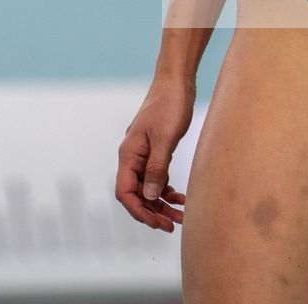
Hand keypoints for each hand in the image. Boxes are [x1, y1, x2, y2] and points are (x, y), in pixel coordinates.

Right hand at [115, 77, 192, 232]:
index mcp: (129, 154)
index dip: (139, 211)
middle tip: (173, 226)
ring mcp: (144, 154)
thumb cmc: (169, 105)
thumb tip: (149, 196)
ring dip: (162, 204)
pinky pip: (157, 178)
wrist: (176, 81)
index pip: (125, 192)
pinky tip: (181, 198)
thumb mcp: (165, 138)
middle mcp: (133, 157)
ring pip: (148, 188)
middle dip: (152, 212)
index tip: (158, 223)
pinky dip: (167, 190)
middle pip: (136, 194)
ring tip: (181, 217)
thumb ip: (156, 168)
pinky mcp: (156, 151)